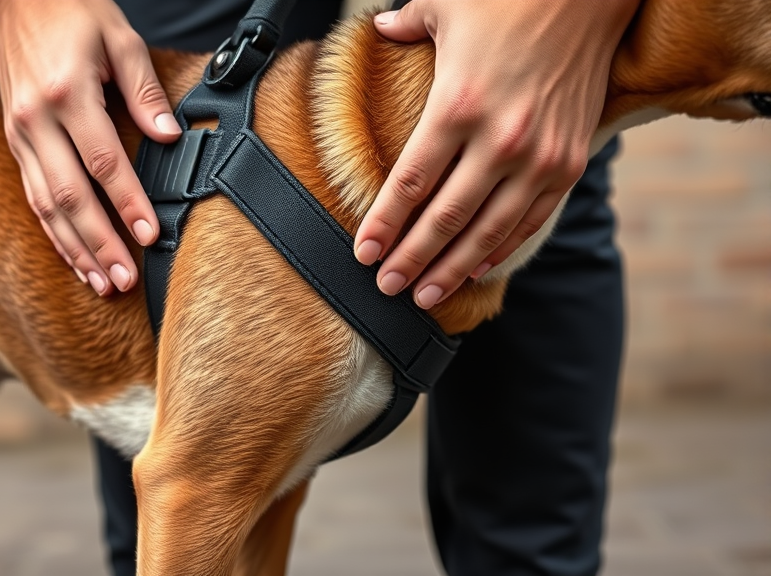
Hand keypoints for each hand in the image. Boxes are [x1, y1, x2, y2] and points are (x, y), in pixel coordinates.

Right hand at [0, 0, 181, 294]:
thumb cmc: (73, 11)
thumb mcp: (119, 37)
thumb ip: (145, 90)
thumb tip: (170, 135)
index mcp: (67, 93)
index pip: (102, 161)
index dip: (128, 202)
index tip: (151, 234)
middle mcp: (36, 119)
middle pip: (69, 195)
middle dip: (99, 242)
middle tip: (124, 278)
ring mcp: (20, 133)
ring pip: (46, 205)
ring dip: (75, 248)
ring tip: (102, 281)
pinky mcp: (15, 141)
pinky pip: (32, 195)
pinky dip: (53, 231)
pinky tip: (73, 256)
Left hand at [353, 0, 637, 308]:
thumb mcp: (446, 5)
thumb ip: (405, 27)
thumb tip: (376, 30)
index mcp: (457, 105)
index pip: (409, 183)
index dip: (382, 224)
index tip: (363, 253)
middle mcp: (499, 139)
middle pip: (444, 218)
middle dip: (411, 258)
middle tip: (386, 285)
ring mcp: (538, 157)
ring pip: (487, 231)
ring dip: (453, 268)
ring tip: (424, 294)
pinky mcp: (568, 162)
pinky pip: (530, 219)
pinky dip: (502, 248)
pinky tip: (477, 269)